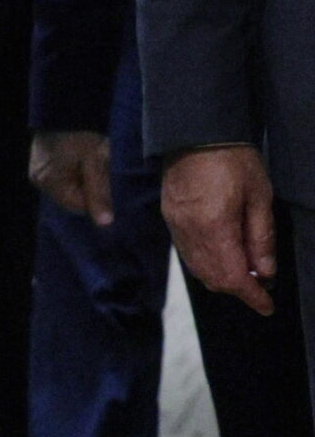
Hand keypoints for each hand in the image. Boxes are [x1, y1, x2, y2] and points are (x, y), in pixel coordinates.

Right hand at [30, 130, 114, 223]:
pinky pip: (67, 173)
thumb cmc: (81, 131)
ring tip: (96, 157)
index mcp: (47, 181)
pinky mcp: (45, 158)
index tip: (109, 178)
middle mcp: (39, 177)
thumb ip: (99, 192)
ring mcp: (41, 167)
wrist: (67, 101)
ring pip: (73, 184)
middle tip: (102, 165)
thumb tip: (105, 223)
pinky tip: (87, 154)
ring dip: (88, 175)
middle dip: (92, 184)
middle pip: (75, 195)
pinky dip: (80, 167)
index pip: (79, 205)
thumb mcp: (95, 161)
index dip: (98, 195)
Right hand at [163, 144, 278, 314]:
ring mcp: (176, 224)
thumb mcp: (260, 197)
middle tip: (259, 285)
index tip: (266, 306)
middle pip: (211, 278)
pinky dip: (204, 262)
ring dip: (220, 277)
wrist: (194, 131)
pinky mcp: (169, 216)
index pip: (232, 277)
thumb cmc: (233, 160)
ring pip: (196, 268)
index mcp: (214, 227)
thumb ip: (262, 238)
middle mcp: (190, 231)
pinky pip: (186, 252)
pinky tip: (221, 253)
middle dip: (236, 288)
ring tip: (243, 269)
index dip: (251, 296)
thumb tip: (264, 273)